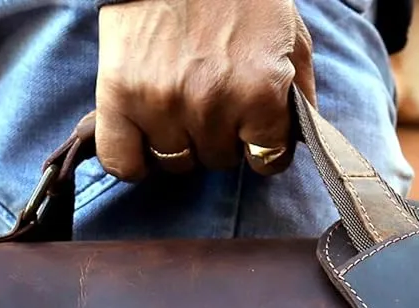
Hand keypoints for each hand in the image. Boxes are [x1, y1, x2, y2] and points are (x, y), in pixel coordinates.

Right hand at [96, 0, 316, 180]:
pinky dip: (132, 159)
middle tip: (211, 94)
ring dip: (179, 140)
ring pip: (175, 162)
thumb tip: (296, 137)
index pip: (267, 160)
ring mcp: (163, 104)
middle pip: (218, 160)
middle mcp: (212, 105)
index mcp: (260, 91)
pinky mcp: (120, 98)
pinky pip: (124, 163)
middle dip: (219, 134)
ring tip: (178, 100)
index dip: (261, 142)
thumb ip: (299, 89)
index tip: (251, 125)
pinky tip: (142, 135)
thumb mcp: (289, 33)